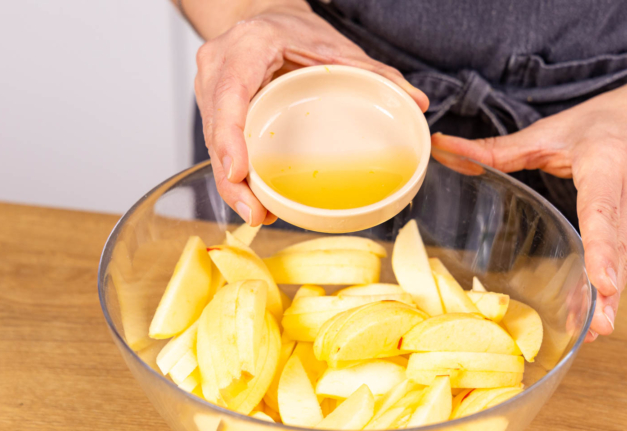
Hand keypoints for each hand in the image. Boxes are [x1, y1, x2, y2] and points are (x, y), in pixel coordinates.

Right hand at [195, 2, 428, 225]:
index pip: (229, 93)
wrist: (263, 19)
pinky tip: (256, 201)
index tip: (239, 172)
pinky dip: (236, 175)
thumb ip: (374, 73)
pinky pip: (219, 144)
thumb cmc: (292, 31)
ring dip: (232, 185)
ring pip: (212, 143)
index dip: (230, 136)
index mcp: (247, 47)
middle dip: (231, 178)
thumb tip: (417, 102)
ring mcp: (209, 89)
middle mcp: (218, 68)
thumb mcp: (333, 46)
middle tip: (256, 213)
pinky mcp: (212, 109)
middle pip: (215, 129)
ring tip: (258, 215)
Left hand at [431, 61, 626, 339]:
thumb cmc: (608, 123)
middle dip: (607, 293)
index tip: (603, 283)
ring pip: (626, 266)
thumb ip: (498, 148)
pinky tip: (594, 312)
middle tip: (592, 330)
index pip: (603, 213)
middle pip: (618, 252)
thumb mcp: (553, 131)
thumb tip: (442, 148)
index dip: (603, 251)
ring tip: (589, 329)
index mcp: (608, 166)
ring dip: (608, 298)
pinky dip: (612, 289)